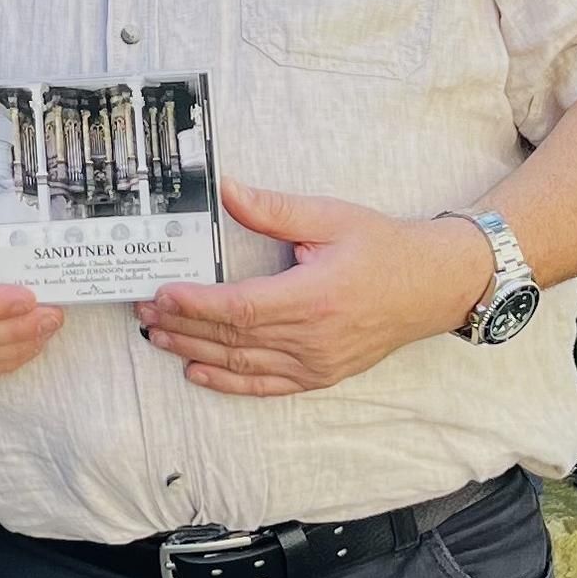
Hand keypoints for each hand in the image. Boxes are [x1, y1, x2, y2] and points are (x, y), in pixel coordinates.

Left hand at [140, 181, 493, 396]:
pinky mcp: (321, 375)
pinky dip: (229, 382)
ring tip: (158, 337)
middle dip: (182, 325)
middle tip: (143, 312)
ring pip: (243, 364)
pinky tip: (198, 372)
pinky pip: (266, 386)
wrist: (433, 285)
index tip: (161, 294)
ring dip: (195, 352)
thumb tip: (227, 191)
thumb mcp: (330, 217)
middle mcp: (314, 337)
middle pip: (232, 338)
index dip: (195, 305)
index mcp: (314, 296)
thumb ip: (274, 209)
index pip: (239, 307)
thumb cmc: (384, 247)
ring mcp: (317, 363)